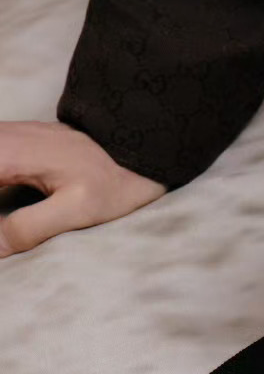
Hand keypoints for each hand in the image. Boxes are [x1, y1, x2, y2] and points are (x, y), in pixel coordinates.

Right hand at [0, 122, 165, 253]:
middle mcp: (3, 138)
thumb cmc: (114, 179)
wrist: (140, 144)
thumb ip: (29, 229)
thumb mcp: (79, 210)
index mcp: (11, 153)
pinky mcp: (9, 144)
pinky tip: (4, 209)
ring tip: (5, 230)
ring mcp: (5, 138)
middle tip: (5, 235)